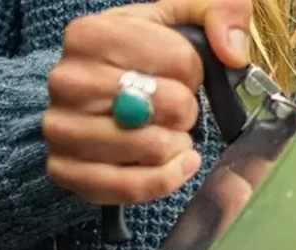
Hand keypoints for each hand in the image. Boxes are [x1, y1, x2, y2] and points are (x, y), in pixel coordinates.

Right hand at [43, 0, 252, 205]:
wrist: (85, 105)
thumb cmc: (136, 63)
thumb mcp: (172, 21)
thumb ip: (218, 11)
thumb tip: (233, 51)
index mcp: (90, 34)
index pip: (182, 60)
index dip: (194, 73)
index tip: (180, 76)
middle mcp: (69, 81)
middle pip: (172, 105)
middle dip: (187, 111)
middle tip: (175, 111)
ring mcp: (63, 129)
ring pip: (155, 148)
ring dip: (178, 146)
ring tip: (170, 134)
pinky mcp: (68, 173)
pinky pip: (134, 187)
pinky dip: (167, 180)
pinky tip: (178, 166)